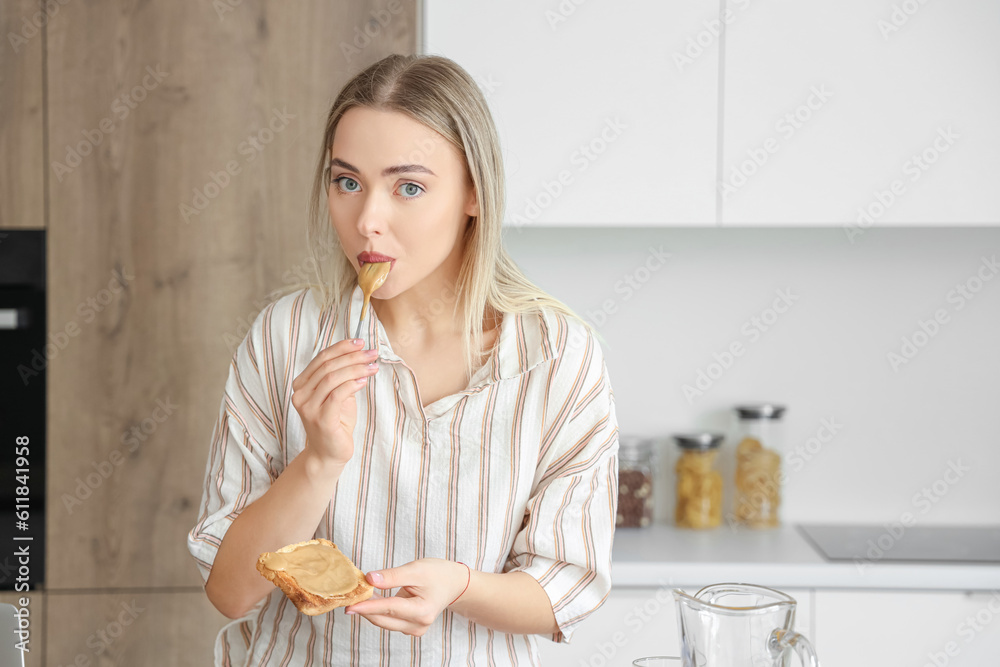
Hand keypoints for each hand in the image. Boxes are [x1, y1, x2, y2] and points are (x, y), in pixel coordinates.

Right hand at [290, 338, 378, 466]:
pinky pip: (337, 395)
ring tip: (373, 366)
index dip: (341, 348)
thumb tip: (360, 353)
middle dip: (352, 356)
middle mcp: (300, 394)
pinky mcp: (320, 419)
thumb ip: (341, 376)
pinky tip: (364, 380)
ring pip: (332, 378)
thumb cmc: (336, 422)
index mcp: (301, 385)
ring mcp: (308, 407)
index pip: (321, 358)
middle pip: (328, 366)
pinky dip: (352, 384)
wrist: (329, 453)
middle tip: (372, 353)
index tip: (360, 342)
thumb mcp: (338, 394)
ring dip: (356, 368)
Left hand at [344, 559, 470, 636]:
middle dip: (364, 607)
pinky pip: (389, 620)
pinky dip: (378, 610)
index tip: (349, 606)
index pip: (389, 609)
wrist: (454, 583)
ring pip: (384, 621)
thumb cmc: (438, 573)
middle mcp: (418, 625)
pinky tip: (372, 598)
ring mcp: (415, 629)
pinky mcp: (410, 628)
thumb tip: (369, 579)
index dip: (368, 606)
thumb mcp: (416, 569)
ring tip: (360, 592)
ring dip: (370, 608)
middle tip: (349, 594)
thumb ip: (392, 576)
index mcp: (422, 611)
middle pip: (383, 618)